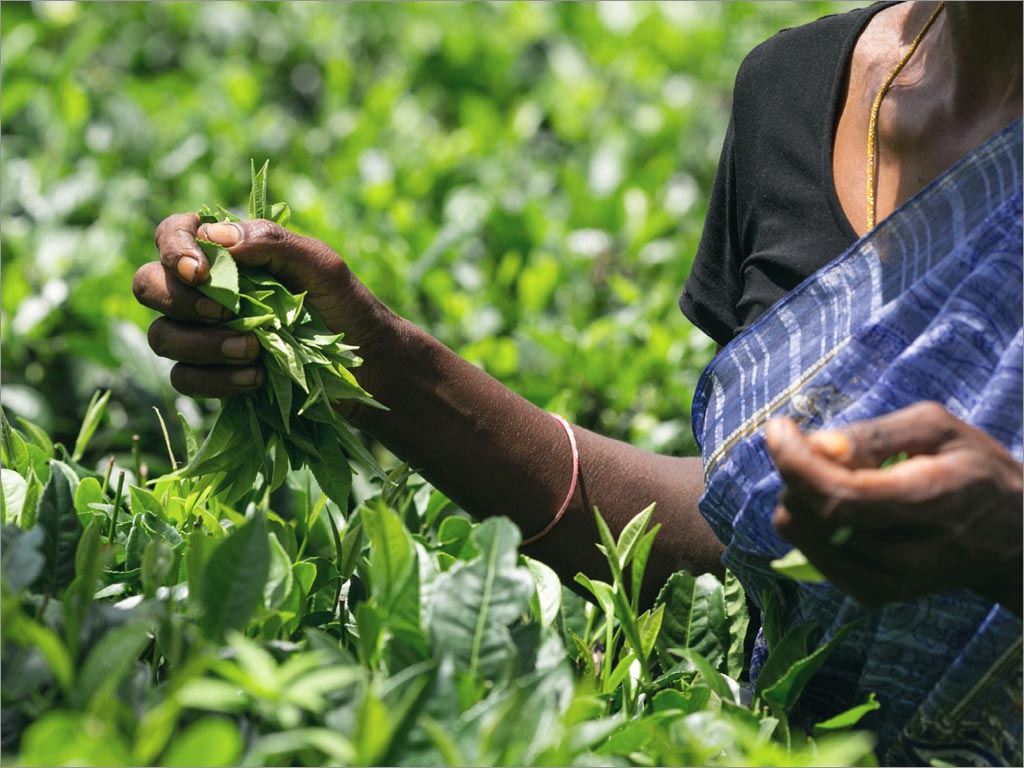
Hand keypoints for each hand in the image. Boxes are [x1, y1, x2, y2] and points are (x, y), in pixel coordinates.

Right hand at [132, 213, 397, 400]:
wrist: (368, 365)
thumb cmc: (347, 306)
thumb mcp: (321, 266)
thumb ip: (273, 242)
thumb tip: (217, 237)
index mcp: (228, 254)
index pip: (173, 234)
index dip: (174, 249)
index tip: (201, 272)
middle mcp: (206, 292)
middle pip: (148, 286)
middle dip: (179, 301)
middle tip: (226, 315)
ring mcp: (204, 335)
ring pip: (162, 336)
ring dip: (202, 345)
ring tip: (252, 352)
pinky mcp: (213, 375)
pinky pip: (184, 378)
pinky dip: (215, 380)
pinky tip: (254, 378)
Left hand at [765, 402, 1022, 613]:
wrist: (1013, 540)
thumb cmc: (974, 471)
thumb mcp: (938, 430)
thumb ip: (875, 436)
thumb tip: (819, 445)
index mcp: (927, 504)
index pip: (840, 497)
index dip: (796, 462)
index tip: (779, 428)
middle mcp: (905, 556)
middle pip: (813, 518)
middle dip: (793, 474)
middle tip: (807, 447)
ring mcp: (887, 583)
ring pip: (803, 539)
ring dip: (796, 498)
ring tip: (826, 475)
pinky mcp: (874, 595)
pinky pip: (812, 557)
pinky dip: (808, 525)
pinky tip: (834, 506)